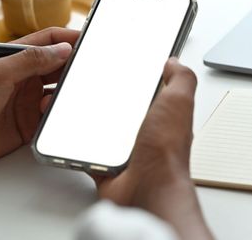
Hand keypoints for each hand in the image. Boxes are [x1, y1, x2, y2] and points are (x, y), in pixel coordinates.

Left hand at [0, 27, 78, 169]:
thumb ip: (30, 60)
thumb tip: (62, 49)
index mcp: (16, 59)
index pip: (50, 41)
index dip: (70, 39)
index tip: (90, 41)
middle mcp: (25, 78)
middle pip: (60, 67)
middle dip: (75, 68)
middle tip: (90, 72)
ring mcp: (28, 101)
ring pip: (60, 93)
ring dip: (68, 94)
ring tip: (71, 96)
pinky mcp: (30, 123)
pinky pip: (54, 117)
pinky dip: (60, 116)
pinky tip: (58, 115)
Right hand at [85, 58, 212, 239]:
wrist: (149, 190)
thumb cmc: (166, 151)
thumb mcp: (179, 101)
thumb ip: (181, 78)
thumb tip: (174, 62)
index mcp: (163, 116)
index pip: (151, 91)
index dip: (138, 78)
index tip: (121, 65)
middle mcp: (146, 134)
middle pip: (124, 109)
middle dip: (109, 97)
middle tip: (90, 82)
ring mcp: (126, 152)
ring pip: (104, 129)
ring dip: (91, 119)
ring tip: (74, 102)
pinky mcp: (108, 167)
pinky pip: (89, 152)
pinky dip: (79, 144)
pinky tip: (70, 132)